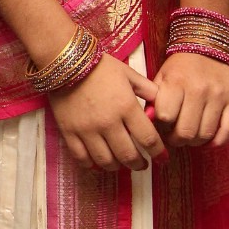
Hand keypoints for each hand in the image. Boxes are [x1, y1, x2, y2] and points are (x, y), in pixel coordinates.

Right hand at [48, 53, 165, 171]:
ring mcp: (87, 130)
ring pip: (106, 161)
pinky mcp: (69, 132)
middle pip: (128, 155)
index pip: (148, 138)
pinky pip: (82, 158)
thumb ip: (147, 89)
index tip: (162, 159)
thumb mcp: (129, 73)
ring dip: (117, 166)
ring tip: (121, 164)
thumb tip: (160, 104)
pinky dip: (92, 165)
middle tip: (143, 165)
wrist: (66, 61)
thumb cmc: (100, 66)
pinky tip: (98, 163)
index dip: (158, 153)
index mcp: (126, 107)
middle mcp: (109, 123)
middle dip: (139, 164)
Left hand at [151, 52, 228, 147]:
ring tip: (190, 136)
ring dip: (195, 142)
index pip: (165, 117)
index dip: (162, 126)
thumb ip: (154, 100)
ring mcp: (219, 96)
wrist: (207, 48)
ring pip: (206, 134)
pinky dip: (218, 142)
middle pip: (186, 131)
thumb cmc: (180, 68)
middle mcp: (199, 90)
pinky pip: (228, 130)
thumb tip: (149, 124)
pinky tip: (209, 140)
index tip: (163, 126)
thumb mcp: (161, 77)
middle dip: (177, 140)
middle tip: (175, 137)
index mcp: (176, 83)